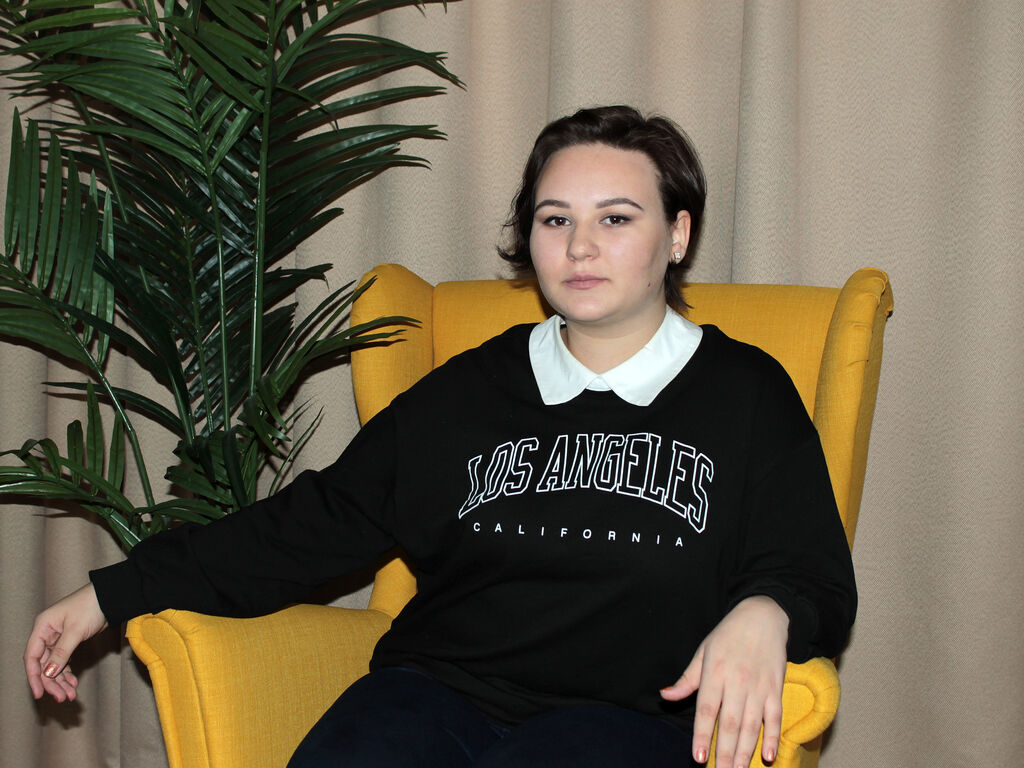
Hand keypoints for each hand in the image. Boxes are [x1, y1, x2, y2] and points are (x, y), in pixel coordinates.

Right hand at [24, 583, 107, 701]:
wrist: (110, 596)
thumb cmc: (90, 606)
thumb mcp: (75, 630)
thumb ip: (61, 652)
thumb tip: (48, 674)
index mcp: (42, 627)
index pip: (32, 656)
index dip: (33, 676)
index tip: (39, 694)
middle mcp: (47, 633)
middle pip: (44, 664)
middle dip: (52, 682)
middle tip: (62, 697)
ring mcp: (57, 638)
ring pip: (54, 665)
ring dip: (61, 681)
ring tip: (71, 695)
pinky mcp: (69, 642)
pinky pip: (64, 661)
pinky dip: (68, 673)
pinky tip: (73, 683)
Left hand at [660, 596, 788, 766]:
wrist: (763, 616)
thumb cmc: (728, 634)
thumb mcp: (703, 651)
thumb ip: (687, 678)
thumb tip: (665, 696)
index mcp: (715, 672)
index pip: (706, 710)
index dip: (701, 735)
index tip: (698, 758)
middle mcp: (737, 682)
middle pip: (730, 723)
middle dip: (724, 753)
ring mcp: (759, 686)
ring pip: (752, 725)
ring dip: (745, 751)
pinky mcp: (776, 688)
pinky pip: (775, 717)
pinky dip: (773, 737)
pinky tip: (769, 756)